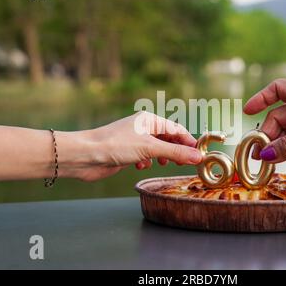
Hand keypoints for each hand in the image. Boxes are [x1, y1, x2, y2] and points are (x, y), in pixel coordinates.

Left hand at [57, 111, 201, 181]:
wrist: (86, 156)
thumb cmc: (115, 145)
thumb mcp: (150, 149)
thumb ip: (175, 152)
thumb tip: (198, 157)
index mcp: (150, 120)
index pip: (177, 130)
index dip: (189, 142)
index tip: (200, 155)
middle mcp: (143, 128)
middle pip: (168, 139)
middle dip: (177, 151)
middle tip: (185, 164)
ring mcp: (135, 140)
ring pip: (157, 149)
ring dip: (163, 157)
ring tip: (165, 164)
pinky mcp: (128, 152)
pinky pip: (145, 157)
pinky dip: (147, 162)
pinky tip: (142, 166)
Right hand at [244, 79, 285, 173]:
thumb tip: (264, 155)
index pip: (277, 89)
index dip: (260, 98)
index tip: (247, 111)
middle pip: (277, 115)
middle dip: (267, 133)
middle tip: (257, 152)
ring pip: (283, 130)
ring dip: (274, 144)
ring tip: (263, 159)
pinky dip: (284, 149)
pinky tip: (275, 159)